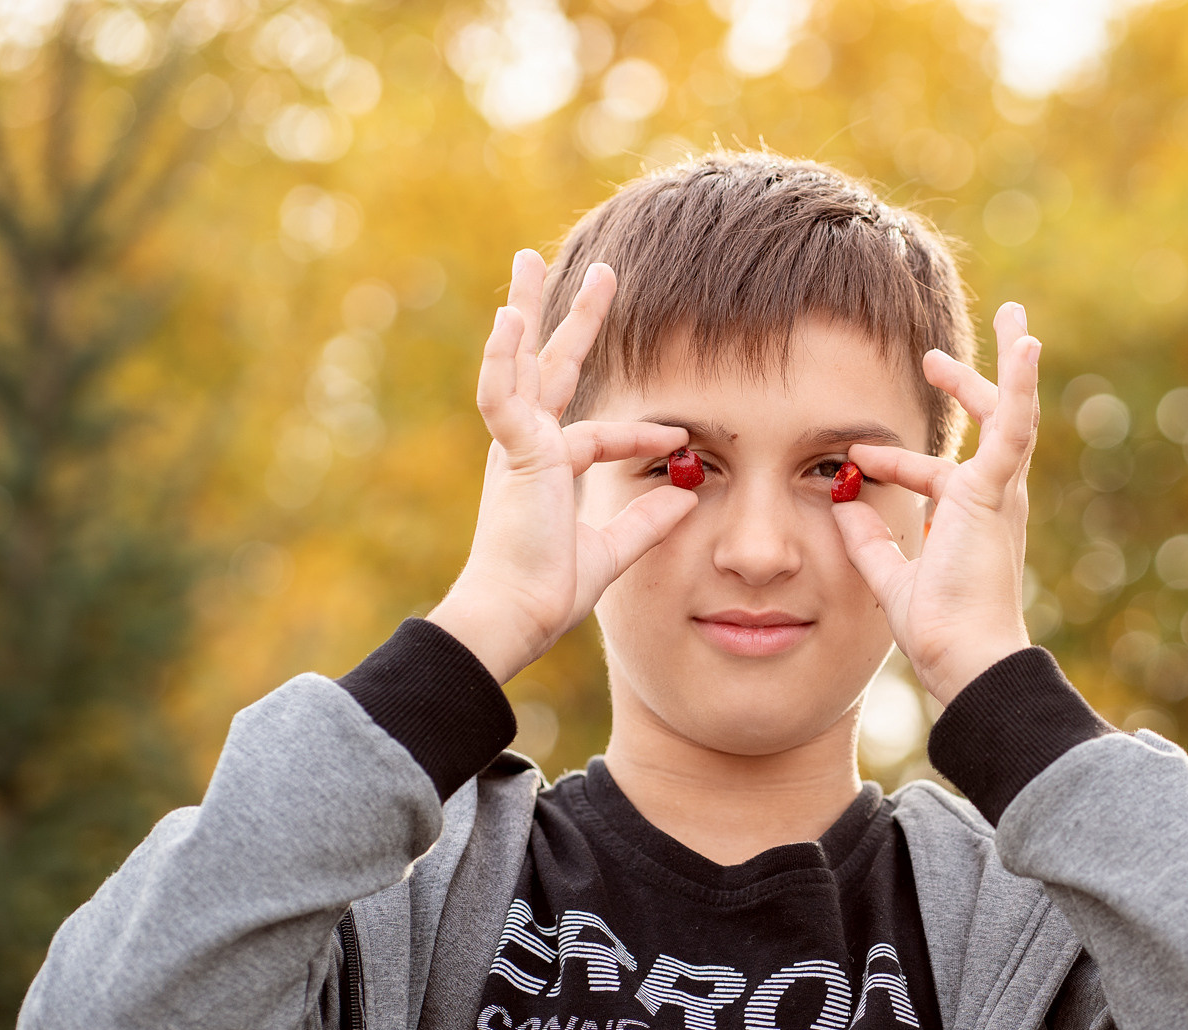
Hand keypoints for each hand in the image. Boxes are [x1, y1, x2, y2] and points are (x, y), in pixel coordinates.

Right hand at [428, 251, 695, 682]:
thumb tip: (685, 497)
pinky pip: (503, 394)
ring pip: (525, 363)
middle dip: (571, 320)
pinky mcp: (512, 452)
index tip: (681, 431)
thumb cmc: (550, 590)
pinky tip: (508, 316)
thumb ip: (646, 523)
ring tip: (529, 258)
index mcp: (547, 471)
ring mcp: (517, 446)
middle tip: (592, 271)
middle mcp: (528, 450)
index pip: (600, 435)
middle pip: (552, 369)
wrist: (517, 613)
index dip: (642, 432)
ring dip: (530, 310)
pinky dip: (502, 356)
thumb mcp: (612, 550)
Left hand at [833, 302, 1039, 703]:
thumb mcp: (892, 578)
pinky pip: (1013, 425)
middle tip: (940, 354)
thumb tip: (843, 505)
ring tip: (1017, 320)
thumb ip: (870, 543)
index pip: (933, 477)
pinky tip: (1027, 344)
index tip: (857, 452)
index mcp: (966, 524)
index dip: (895, 462)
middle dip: (971, 387)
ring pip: (1010, 415)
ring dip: (1010, 366)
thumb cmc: (939, 631)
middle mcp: (990, 502)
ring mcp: (997, 493)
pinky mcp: (995, 489)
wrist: (966, 657)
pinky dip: (1020, 384)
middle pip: (986, 430)